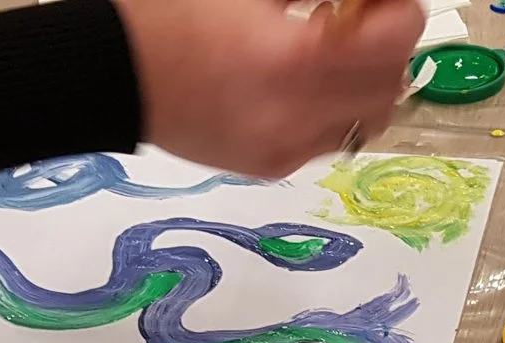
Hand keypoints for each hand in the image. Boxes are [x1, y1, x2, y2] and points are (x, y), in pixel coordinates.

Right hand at [112, 0, 423, 178]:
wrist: (106, 72)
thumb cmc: (168, 13)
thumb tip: (361, 1)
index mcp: (295, 56)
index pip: (395, 37)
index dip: (398, 7)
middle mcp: (299, 112)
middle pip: (392, 83)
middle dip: (386, 47)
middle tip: (360, 20)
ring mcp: (287, 145)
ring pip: (368, 118)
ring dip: (366, 83)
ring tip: (332, 53)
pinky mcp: (271, 164)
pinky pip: (328, 138)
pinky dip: (330, 108)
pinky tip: (297, 83)